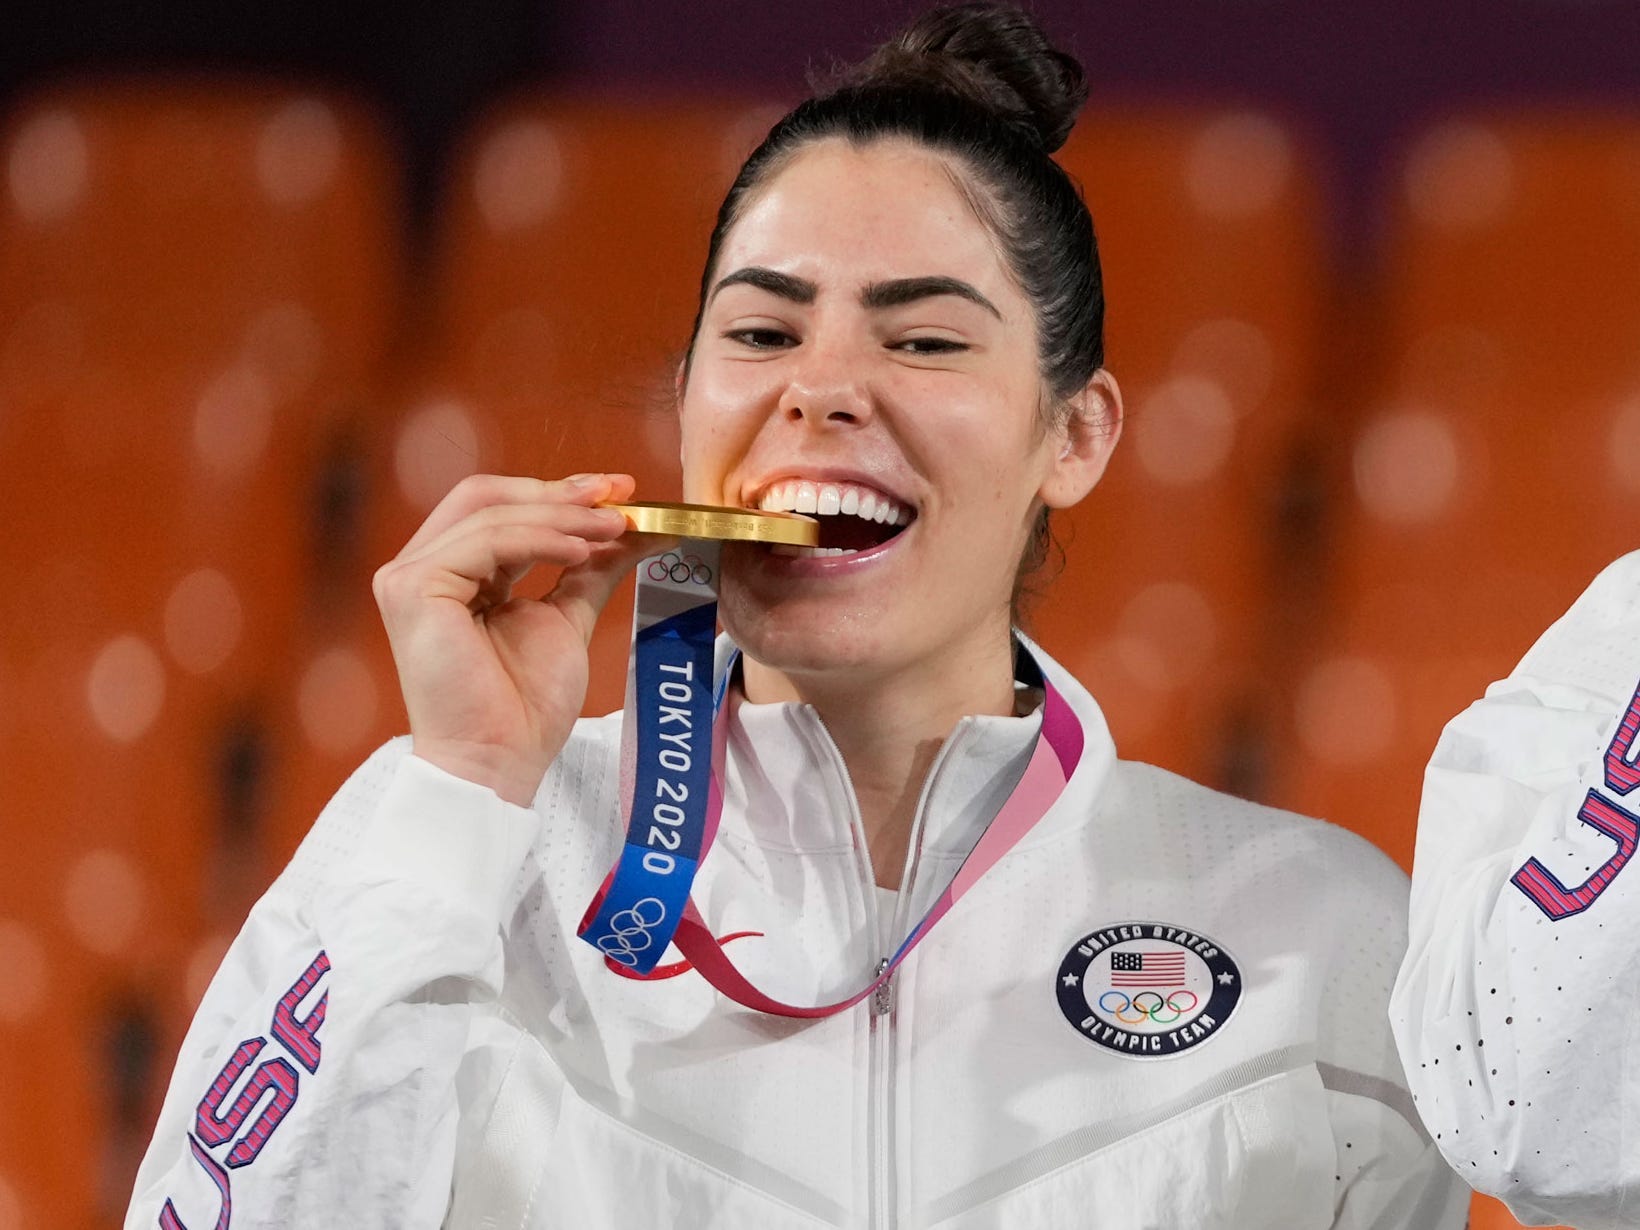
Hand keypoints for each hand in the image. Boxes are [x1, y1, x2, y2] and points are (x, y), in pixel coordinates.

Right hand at [373, 472, 654, 804]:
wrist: (501, 762)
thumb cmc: (525, 706)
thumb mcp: (567, 617)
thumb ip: (590, 568)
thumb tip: (637, 528)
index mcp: (455, 574)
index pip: (501, 509)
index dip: (559, 493)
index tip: (621, 492)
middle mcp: (423, 569)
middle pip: (487, 496)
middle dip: (558, 492)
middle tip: (619, 495)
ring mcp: (410, 577)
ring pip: (490, 512)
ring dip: (561, 515)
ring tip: (614, 527)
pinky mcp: (412, 589)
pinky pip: (486, 541)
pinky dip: (540, 538)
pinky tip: (582, 550)